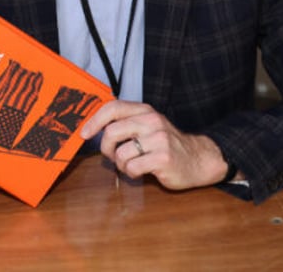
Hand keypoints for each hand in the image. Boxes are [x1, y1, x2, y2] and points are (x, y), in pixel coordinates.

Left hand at [80, 100, 230, 188]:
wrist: (198, 159)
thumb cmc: (167, 144)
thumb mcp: (148, 126)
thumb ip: (126, 123)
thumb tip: (94, 128)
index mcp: (145, 111)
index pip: (112, 108)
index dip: (94, 121)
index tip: (84, 133)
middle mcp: (151, 121)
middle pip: (111, 132)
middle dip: (106, 149)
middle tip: (113, 156)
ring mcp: (158, 139)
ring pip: (121, 154)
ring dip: (121, 165)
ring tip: (132, 165)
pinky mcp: (163, 158)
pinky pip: (133, 168)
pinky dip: (132, 174)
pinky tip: (142, 171)